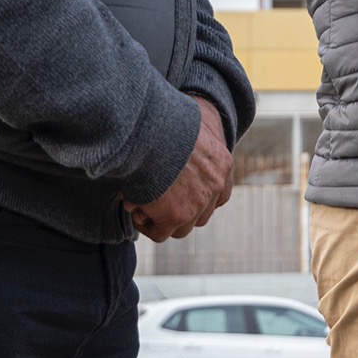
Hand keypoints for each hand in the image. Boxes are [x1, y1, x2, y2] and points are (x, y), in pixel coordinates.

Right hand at [124, 96, 233, 241]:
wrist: (152, 128)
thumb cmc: (161, 124)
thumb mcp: (186, 134)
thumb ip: (188, 155)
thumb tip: (173, 170)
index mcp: (222, 163)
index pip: (220, 193)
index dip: (200, 198)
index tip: (180, 194)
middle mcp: (215, 185)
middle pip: (202, 213)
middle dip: (180, 211)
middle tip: (157, 201)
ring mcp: (199, 203)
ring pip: (182, 227)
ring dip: (162, 220)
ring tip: (142, 204)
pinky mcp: (177, 215)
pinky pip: (160, 233)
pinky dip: (146, 225)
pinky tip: (134, 208)